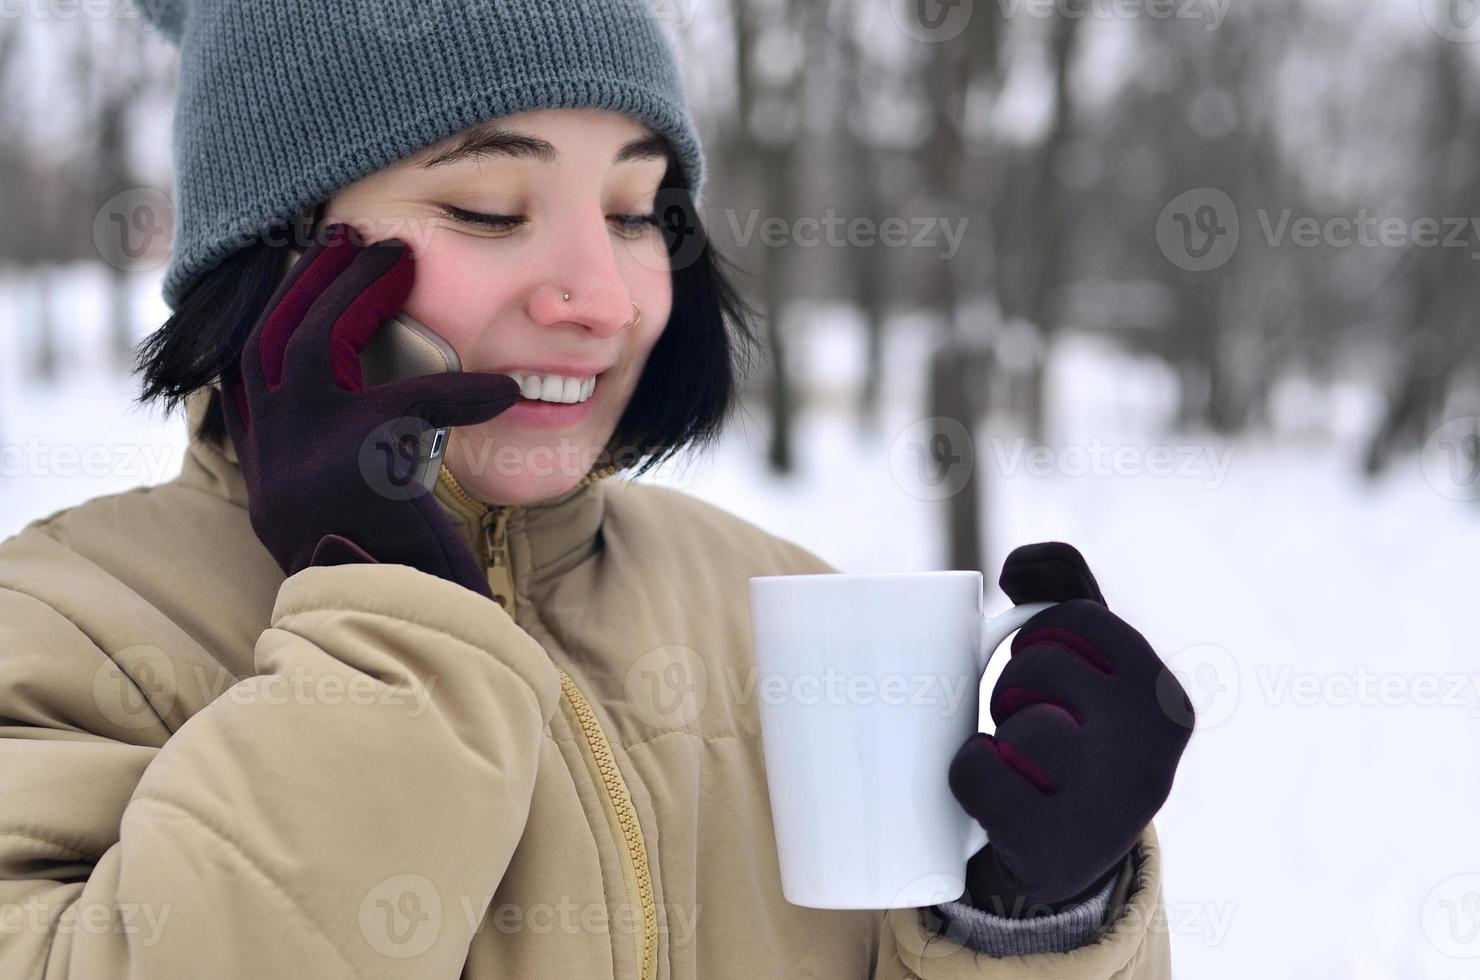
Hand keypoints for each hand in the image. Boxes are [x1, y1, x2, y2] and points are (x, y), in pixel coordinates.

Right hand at [222, 223, 521, 597]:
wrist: (406, 652)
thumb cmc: (402, 587)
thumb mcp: (356, 523)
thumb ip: (343, 465)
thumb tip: (374, 414)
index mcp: (270, 475)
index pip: (248, 378)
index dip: (272, 319)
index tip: (303, 274)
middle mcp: (272, 467)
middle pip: (270, 344)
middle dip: (307, 284)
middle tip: (350, 240)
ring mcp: (304, 466)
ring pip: (311, 347)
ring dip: (354, 293)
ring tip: (397, 257)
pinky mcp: (358, 471)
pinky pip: (413, 401)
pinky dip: (464, 388)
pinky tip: (507, 388)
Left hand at [947, 542, 1193, 915]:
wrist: (1063, 859)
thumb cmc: (1074, 736)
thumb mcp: (1091, 665)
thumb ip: (1067, 591)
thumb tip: (1016, 566)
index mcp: (1167, 701)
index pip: (1076, 616)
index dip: (1043, 636)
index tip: (1052, 675)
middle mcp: (1153, 754)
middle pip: (1040, 661)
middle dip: (1017, 683)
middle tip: (1031, 722)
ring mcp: (1107, 804)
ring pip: (1015, 718)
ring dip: (999, 732)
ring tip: (1020, 761)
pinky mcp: (1050, 845)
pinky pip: (977, 769)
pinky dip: (968, 772)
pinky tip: (994, 793)